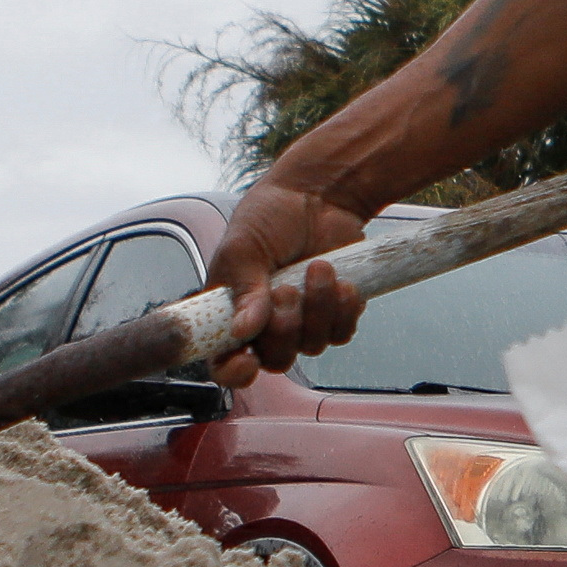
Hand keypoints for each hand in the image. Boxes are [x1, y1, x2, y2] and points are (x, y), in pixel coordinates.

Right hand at [204, 179, 369, 385]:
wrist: (319, 195)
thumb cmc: (271, 216)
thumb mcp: (244, 246)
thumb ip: (243, 289)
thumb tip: (242, 330)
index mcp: (230, 311)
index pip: (223, 360)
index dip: (232, 371)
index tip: (247, 362)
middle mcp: (264, 323)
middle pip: (275, 360)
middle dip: (285, 327)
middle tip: (287, 289)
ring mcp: (301, 321)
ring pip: (312, 346)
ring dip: (318, 309)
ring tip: (319, 268)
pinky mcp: (333, 314)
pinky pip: (341, 334)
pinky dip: (344, 310)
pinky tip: (342, 282)